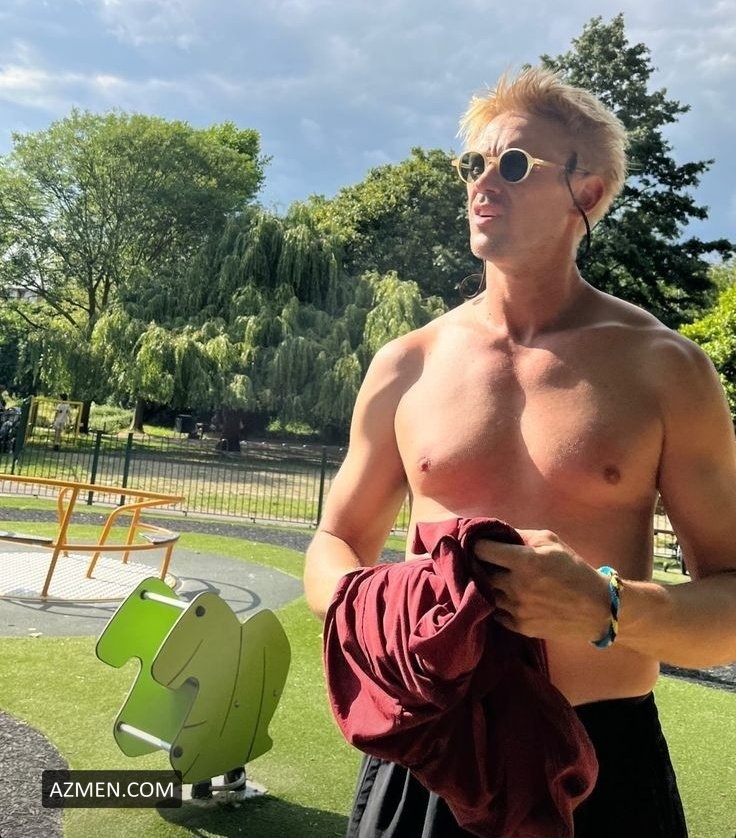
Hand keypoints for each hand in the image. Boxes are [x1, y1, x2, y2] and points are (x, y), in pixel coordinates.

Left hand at [473, 529, 610, 642]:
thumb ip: (521, 535)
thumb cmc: (574, 569)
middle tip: (486, 560)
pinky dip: (497, 603)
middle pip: (479, 572)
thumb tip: (496, 533)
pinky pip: (496, 613)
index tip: (481, 543)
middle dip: (479, 564)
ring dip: (487, 585)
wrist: (598, 608)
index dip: (478, 544)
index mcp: (524, 561)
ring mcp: (516, 609)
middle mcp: (516, 586)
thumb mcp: (551, 541)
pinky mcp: (520, 627)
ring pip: (485, 593)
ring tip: (497, 578)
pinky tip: (506, 596)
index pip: (482, 550)